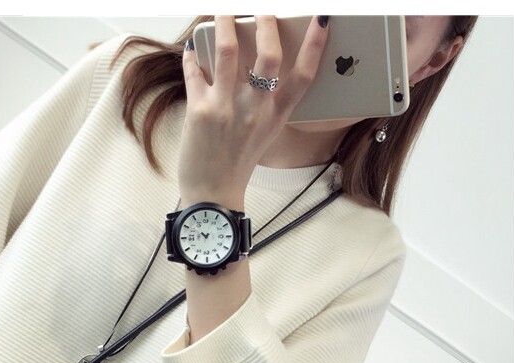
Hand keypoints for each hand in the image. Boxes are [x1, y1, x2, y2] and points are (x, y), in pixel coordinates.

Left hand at [178, 15, 328, 209]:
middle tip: (262, 10)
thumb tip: (254, 65)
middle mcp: (255, 110)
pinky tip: (191, 49)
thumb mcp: (263, 134)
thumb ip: (265, 103)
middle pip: (269, 55)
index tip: (322, 18)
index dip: (316, 44)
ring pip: (229, 51)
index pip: (304, 76)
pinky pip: (195, 71)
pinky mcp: (199, 111)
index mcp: (276, 116)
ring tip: (221, 11)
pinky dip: (191, 56)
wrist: (212, 194)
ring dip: (224, 23)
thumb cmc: (236, 164)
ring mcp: (226, 109)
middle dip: (266, 22)